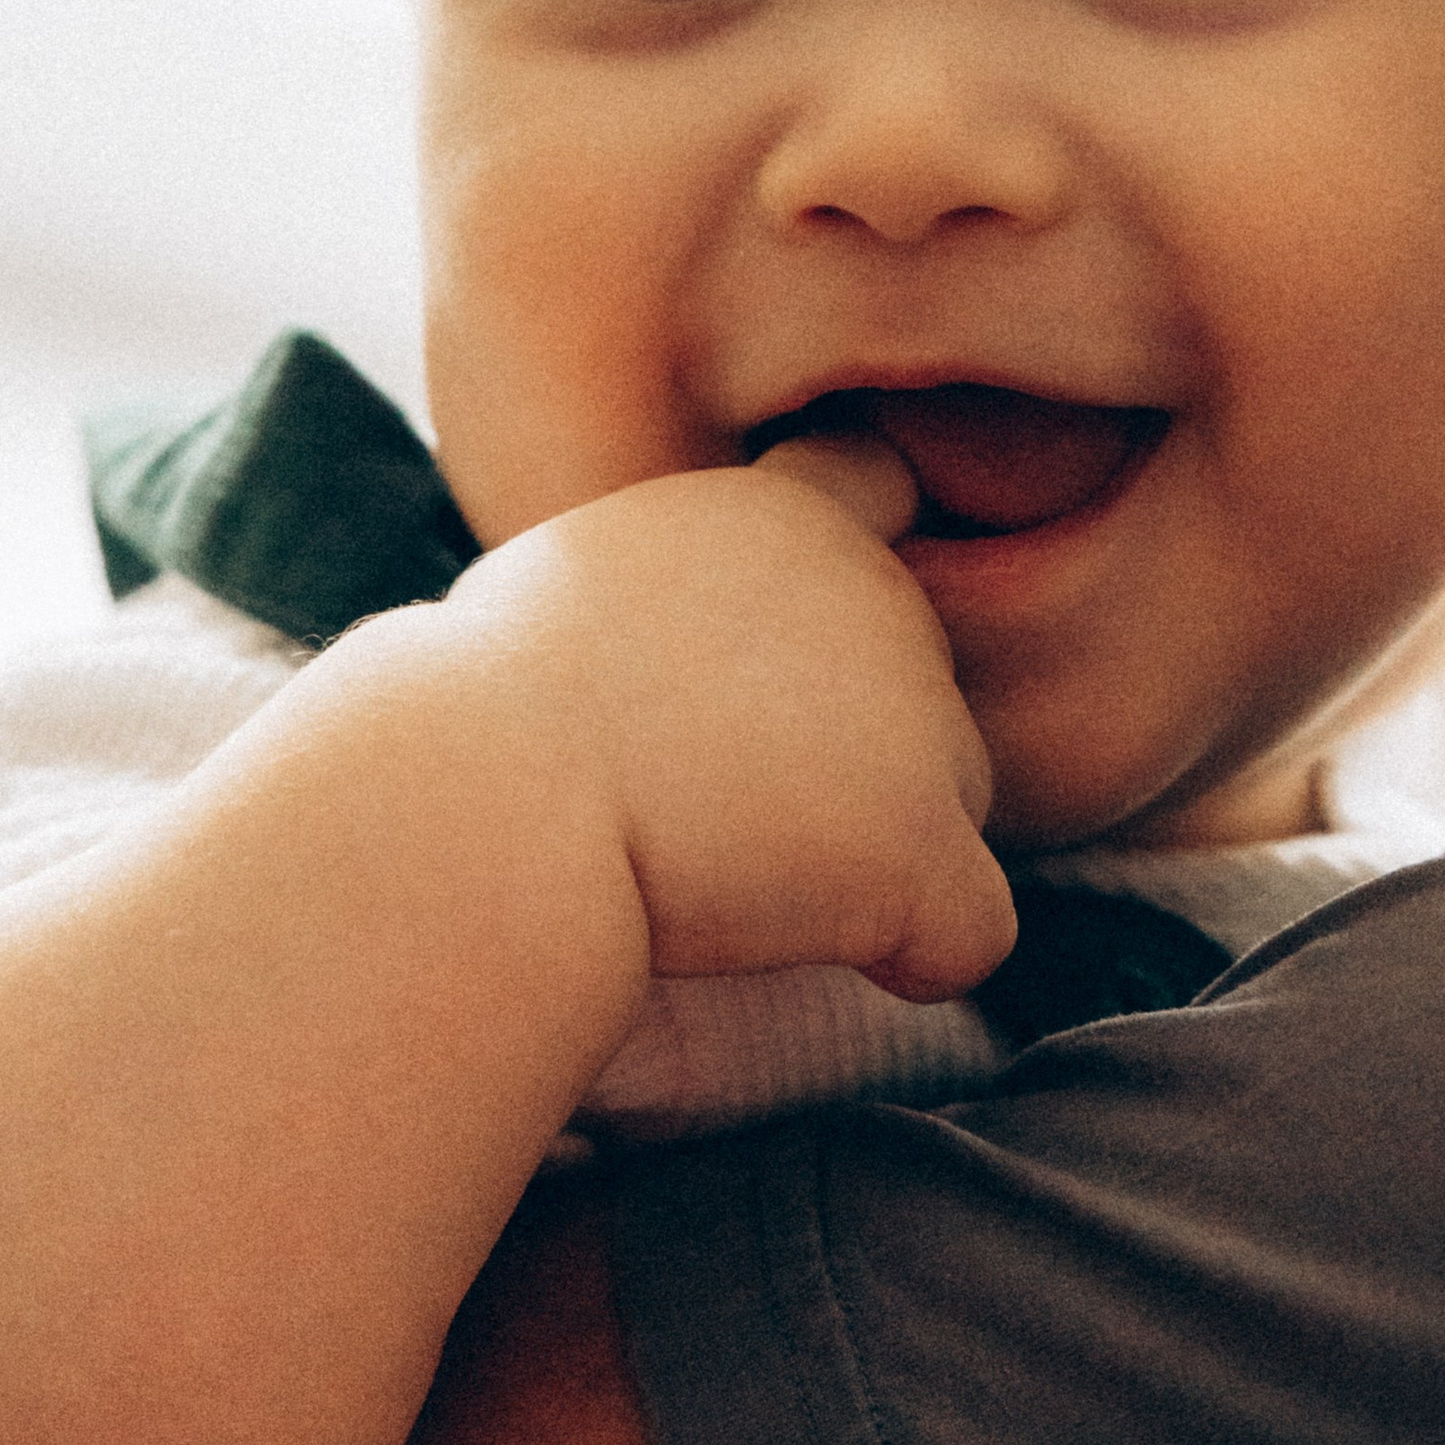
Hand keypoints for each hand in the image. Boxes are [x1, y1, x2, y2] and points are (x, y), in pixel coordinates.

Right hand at [438, 442, 1014, 1002]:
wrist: (483, 795)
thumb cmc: (474, 722)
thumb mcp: (565, 602)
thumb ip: (666, 609)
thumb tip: (681, 684)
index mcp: (774, 515)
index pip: (874, 487)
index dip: (860, 577)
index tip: (805, 656)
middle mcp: (871, 589)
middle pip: (918, 687)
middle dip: (848, 754)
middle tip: (707, 811)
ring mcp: (915, 710)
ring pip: (954, 799)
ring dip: (870, 851)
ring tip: (728, 877)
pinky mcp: (923, 835)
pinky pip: (970, 927)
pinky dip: (914, 956)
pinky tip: (813, 958)